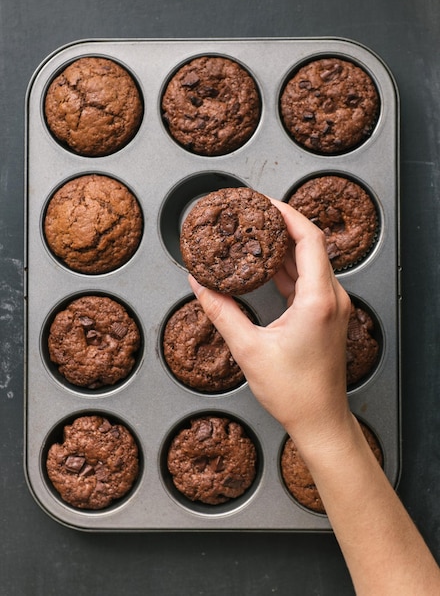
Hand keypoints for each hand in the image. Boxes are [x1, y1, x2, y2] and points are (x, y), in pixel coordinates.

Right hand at [189, 199, 351, 451]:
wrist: (320, 420)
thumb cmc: (295, 392)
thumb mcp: (249, 349)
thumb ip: (222, 312)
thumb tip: (200, 286)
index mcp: (318, 300)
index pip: (309, 238)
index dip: (286, 214)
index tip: (264, 202)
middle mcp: (331, 298)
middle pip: (310, 245)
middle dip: (280, 226)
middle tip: (253, 214)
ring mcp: (331, 307)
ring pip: (309, 263)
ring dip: (283, 248)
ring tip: (255, 235)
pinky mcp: (326, 316)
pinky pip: (308, 281)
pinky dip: (286, 270)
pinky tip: (264, 267)